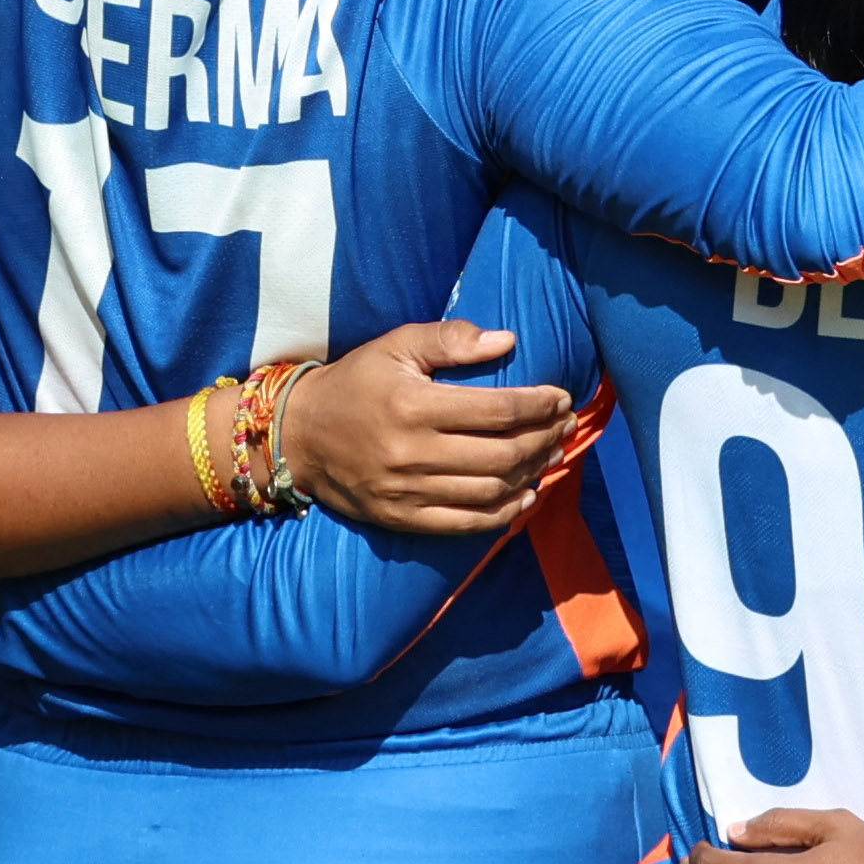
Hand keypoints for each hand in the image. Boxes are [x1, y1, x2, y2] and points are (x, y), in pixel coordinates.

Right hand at [271, 323, 579, 534]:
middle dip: (544, 438)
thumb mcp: (395, 346)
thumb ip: (449, 339)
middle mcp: (411, 452)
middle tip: (564, 425)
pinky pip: (464, 524)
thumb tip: (507, 340)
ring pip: (490, 491)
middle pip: (502, 454)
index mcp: (413, 404)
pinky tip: (526, 496)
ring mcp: (406, 491)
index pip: (497, 410)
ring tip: (550, 453)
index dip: (539, 405)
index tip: (561, 397)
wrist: (299, 435)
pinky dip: (503, 514)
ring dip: (531, 473)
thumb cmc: (355, 382)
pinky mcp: (401, 518)